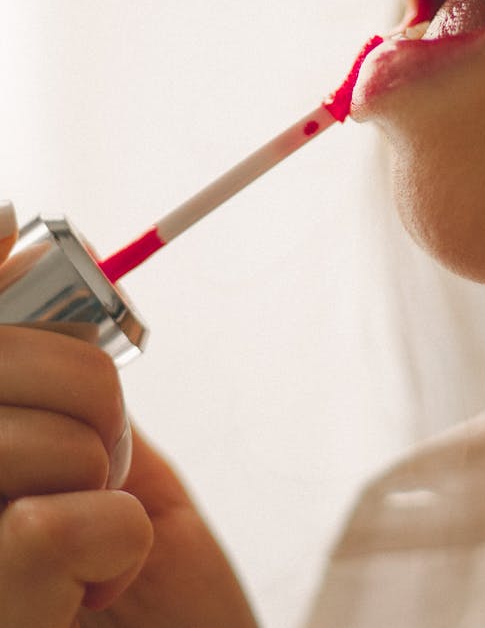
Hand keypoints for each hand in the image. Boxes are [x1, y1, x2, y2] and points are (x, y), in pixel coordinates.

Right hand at [0, 205, 259, 626]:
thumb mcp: (98, 444)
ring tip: (90, 542)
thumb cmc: (146, 573)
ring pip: (38, 439)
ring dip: (103, 486)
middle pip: (9, 356)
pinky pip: (54, 525)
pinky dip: (111, 547)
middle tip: (97, 465)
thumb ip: (49, 356)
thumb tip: (5, 220)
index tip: (22, 243)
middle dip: (90, 396)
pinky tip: (88, 594)